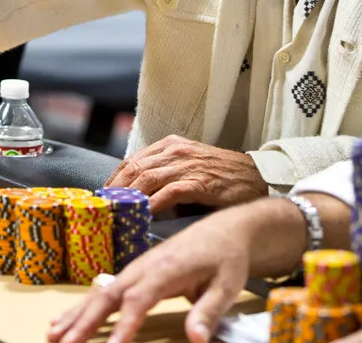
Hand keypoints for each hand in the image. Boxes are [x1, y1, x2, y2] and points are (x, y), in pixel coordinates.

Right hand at [47, 202, 267, 342]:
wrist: (225, 229)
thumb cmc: (226, 258)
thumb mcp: (226, 285)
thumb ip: (208, 312)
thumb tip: (196, 339)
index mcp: (166, 268)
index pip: (139, 299)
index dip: (124, 324)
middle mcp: (144, 266)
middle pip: (108, 294)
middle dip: (85, 321)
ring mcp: (136, 268)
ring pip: (99, 291)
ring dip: (75, 314)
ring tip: (52, 334)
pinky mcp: (134, 272)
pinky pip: (104, 290)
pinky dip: (82, 306)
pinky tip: (65, 320)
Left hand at [105, 135, 268, 213]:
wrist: (258, 176)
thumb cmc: (222, 176)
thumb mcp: (189, 167)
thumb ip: (166, 176)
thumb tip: (139, 199)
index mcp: (171, 145)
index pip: (132, 160)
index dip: (114, 179)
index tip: (103, 197)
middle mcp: (176, 151)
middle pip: (134, 168)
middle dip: (115, 189)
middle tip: (103, 209)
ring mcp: (187, 165)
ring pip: (147, 178)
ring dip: (128, 197)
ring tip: (116, 213)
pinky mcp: (200, 181)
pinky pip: (169, 192)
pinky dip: (153, 204)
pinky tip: (143, 215)